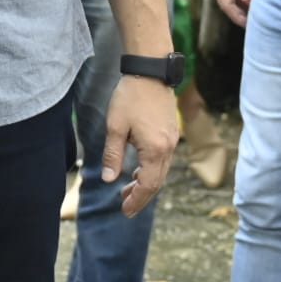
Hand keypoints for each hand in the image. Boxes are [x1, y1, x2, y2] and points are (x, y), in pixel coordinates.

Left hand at [101, 74, 179, 216]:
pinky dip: (151, 170)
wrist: (151, 71)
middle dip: (141, 196)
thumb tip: (108, 179)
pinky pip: (163, 160)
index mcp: (155, 150)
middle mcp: (167, 148)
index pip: (147, 185)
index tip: (124, 210)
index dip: (136, 200)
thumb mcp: (115, 126)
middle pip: (156, 182)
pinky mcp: (171, 132)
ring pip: (161, 171)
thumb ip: (112, 155)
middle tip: (125, 205)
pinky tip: (137, 169)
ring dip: (145, 183)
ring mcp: (172, 140)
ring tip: (127, 189)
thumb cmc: (130, 96)